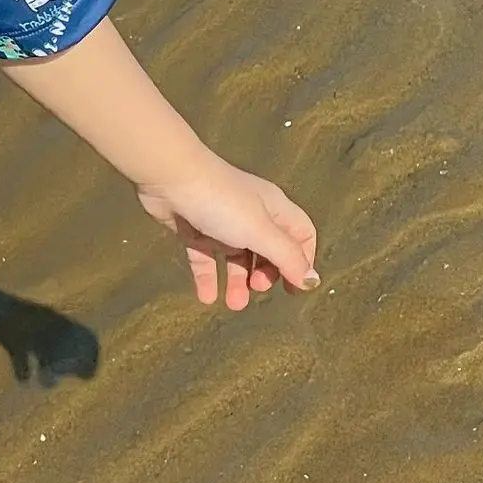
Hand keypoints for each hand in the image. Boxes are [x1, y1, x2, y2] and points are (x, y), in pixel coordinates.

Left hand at [137, 161, 319, 309]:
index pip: (301, 234)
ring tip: (233, 304)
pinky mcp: (195, 228)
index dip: (302, 261)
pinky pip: (206, 258)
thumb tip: (312, 280)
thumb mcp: (261, 232)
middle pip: (269, 249)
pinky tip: (206, 298)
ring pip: (237, 256)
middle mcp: (251, 214)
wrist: (170, 179)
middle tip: (256, 288)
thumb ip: (287, 258)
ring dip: (238, 281)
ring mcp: (222, 221)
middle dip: (266, 273)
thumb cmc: (223, 203)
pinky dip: (208, 278)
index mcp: (274, 209)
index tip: (294, 289)